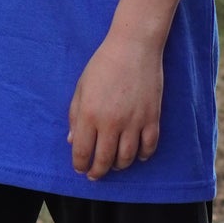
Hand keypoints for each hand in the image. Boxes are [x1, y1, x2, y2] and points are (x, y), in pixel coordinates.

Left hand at [69, 31, 164, 179]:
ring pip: (127, 158)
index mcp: (89, 114)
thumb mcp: (81, 88)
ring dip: (119, 165)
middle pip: (104, 160)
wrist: (134, 47)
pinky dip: (143, 155)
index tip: (80, 168)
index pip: (82, 151)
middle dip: (97, 172)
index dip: (80, 165)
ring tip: (114, 165)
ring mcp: (133, 121)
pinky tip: (138, 156)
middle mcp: (111, 122)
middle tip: (95, 175)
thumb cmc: (103, 64)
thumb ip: (75, 115)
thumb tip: (72, 140)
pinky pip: (149, 146)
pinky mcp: (152, 117)